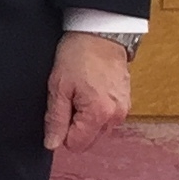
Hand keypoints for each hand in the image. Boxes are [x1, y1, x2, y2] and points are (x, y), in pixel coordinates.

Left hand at [45, 33, 133, 152]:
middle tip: (69, 100)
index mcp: (99, 114)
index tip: (60, 110)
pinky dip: (96, 112)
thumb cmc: (78, 56)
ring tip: (80, 94)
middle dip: (75, 127)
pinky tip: (90, 92)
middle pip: (89, 140)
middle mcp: (116, 117)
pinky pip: (107, 118)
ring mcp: (123, 110)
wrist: (101, 34)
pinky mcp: (126, 102)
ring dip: (85, 120)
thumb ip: (56, 119)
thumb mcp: (58, 87)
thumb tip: (52, 144)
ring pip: (98, 130)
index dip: (62, 132)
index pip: (76, 145)